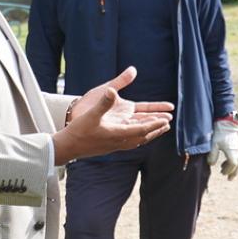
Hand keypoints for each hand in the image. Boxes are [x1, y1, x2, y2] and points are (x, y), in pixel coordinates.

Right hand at [52, 67, 172, 164]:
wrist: (69, 147)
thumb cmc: (79, 130)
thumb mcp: (92, 114)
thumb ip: (104, 102)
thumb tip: (113, 90)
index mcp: (118, 134)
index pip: (142, 129)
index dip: (154, 124)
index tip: (165, 120)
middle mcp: (120, 141)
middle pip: (144, 136)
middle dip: (156, 128)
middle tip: (168, 123)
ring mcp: (116, 145)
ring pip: (139, 139)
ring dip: (150, 133)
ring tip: (160, 129)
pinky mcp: (112, 146)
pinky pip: (131, 142)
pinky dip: (140, 137)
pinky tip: (141, 136)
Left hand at [209, 119, 237, 179]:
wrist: (226, 122)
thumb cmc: (219, 132)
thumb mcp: (213, 143)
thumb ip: (212, 154)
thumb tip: (211, 164)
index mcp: (231, 151)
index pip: (233, 164)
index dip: (228, 170)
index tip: (222, 174)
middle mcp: (236, 150)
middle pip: (237, 164)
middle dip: (233, 172)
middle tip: (229, 179)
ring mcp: (236, 148)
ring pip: (237, 161)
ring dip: (232, 168)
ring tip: (224, 172)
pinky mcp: (235, 145)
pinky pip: (235, 157)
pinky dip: (231, 162)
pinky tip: (224, 163)